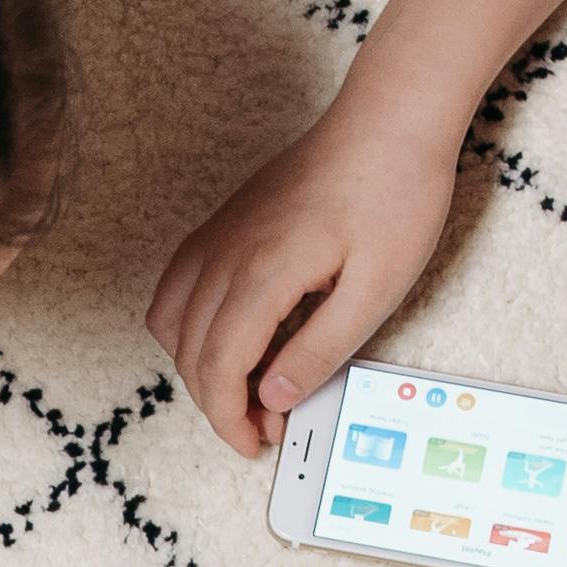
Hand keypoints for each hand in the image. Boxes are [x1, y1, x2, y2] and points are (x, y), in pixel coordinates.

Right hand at [147, 100, 462, 453]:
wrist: (390, 122)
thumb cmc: (394, 196)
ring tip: (249, 389)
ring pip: (173, 319)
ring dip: (199, 366)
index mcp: (263, 271)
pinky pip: (181, 285)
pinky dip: (190, 327)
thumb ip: (319, 350)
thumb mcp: (375, 291)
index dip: (229, 417)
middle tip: (264, 427)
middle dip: (218, 402)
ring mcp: (221, 233)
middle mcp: (228, 251)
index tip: (254, 444)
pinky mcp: (226, 223)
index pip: (218, 365)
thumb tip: (273, 397)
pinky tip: (231, 340)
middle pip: (190, 350)